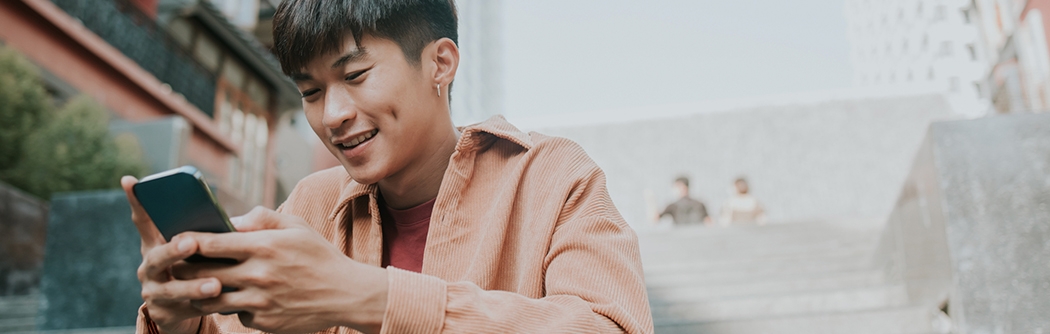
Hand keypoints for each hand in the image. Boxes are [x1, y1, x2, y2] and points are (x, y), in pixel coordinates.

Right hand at [122, 176, 215, 333]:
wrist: (188, 310)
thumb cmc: (201, 267)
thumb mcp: (201, 248)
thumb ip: (210, 232)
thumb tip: (237, 220)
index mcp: (156, 245)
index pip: (143, 220)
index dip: (136, 202)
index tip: (130, 180)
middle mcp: (150, 267)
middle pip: (156, 257)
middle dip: (173, 250)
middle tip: (191, 243)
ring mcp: (155, 292)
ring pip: (172, 289)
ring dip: (193, 286)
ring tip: (215, 284)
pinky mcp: (165, 314)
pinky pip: (185, 311)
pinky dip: (203, 306)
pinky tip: (220, 302)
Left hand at [174, 207, 388, 333]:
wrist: (346, 294)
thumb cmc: (319, 256)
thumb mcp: (296, 226)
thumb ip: (262, 218)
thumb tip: (231, 221)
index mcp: (264, 247)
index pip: (211, 244)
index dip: (187, 242)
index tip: (176, 240)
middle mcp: (258, 276)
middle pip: (203, 275)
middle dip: (186, 270)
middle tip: (180, 266)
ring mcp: (260, 303)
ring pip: (212, 300)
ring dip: (203, 293)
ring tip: (202, 285)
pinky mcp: (264, 323)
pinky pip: (237, 316)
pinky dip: (236, 308)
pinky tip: (244, 300)